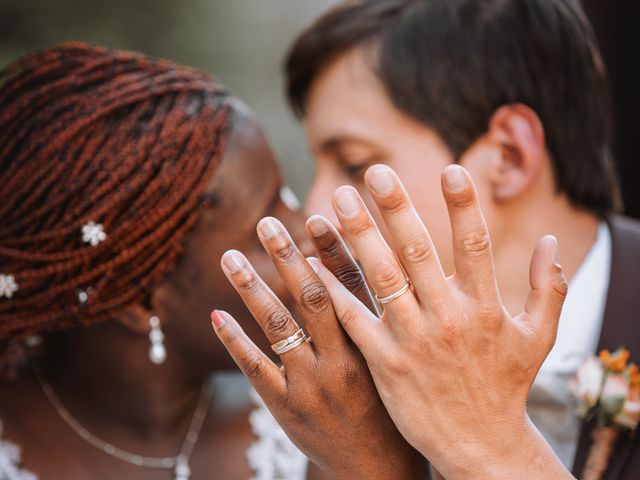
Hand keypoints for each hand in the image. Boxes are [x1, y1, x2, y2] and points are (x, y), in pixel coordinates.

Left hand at [210, 216, 426, 478]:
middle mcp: (344, 361)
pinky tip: (216, 315)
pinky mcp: (286, 407)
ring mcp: (311, 385)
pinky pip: (256, 369)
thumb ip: (382, 320)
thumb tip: (360, 271)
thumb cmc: (396, 413)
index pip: (353, 286)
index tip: (314, 215)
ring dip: (252, 289)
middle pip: (311, 297)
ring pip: (278, 327)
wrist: (380, 474)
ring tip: (229, 257)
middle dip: (287, 257)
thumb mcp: (398, 364)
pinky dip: (235, 341)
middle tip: (266, 223)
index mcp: (377, 345)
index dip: (334, 248)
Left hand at [311, 164, 571, 478]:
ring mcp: (412, 340)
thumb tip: (550, 240)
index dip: (464, 206)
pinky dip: (334, 288)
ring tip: (337, 199)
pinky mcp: (384, 362)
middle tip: (374, 171)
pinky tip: (314, 262)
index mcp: (484, 308)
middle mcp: (447, 319)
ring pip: (380, 277)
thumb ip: (549, 288)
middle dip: (396, 208)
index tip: (451, 169)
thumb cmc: (506, 387)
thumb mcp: (538, 338)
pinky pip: (353, 318)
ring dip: (357, 236)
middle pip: (417, 252)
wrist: (478, 445)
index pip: (475, 246)